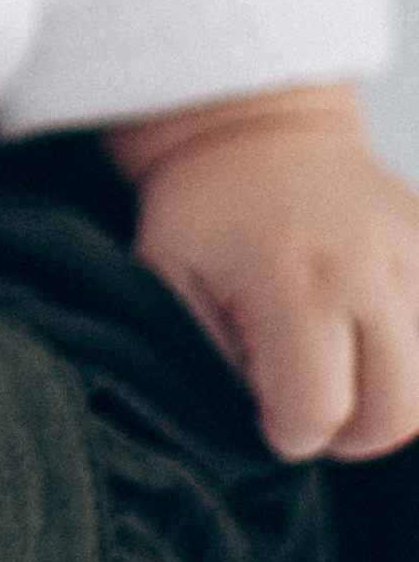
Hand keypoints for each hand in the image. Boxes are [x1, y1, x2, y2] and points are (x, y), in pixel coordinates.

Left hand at [112, 83, 418, 460]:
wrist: (259, 129)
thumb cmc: (207, 209)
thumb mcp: (168, 275)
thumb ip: (207, 356)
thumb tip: (262, 417)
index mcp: (292, 278)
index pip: (317, 412)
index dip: (286, 429)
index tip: (265, 404)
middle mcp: (367, 268)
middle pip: (394, 413)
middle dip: (348, 432)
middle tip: (309, 401)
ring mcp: (415, 257)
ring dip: (391, 405)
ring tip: (345, 377)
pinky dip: (416, 365)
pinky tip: (376, 349)